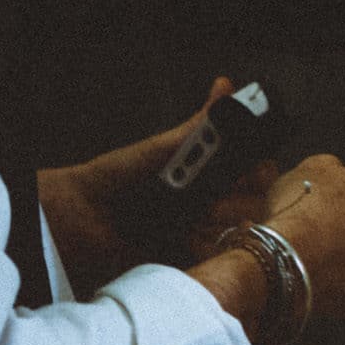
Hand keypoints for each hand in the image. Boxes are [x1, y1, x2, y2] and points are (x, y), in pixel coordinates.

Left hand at [38, 79, 280, 286]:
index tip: (249, 172)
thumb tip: (226, 84)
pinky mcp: (193, 259)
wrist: (85, 218)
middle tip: (208, 198)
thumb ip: (202, 122)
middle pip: (256, 203)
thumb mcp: (164, 146)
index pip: (259, 171)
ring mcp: (206, 232)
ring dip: (220, 223)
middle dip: (236, 199)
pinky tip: (185, 238)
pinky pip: (218, 257)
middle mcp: (215, 202)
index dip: (259, 171)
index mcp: (213, 172)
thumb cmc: (121, 177)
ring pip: (241, 231)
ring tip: (191, 218)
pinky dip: (206, 247)